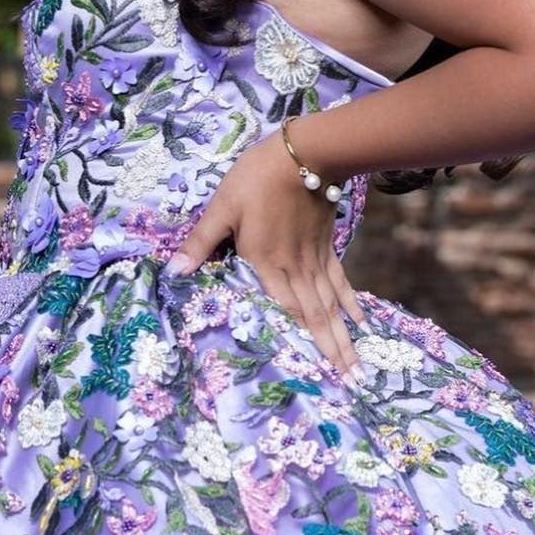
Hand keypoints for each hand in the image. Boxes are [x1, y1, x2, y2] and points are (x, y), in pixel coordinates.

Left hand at [167, 127, 369, 386]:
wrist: (306, 153)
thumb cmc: (257, 178)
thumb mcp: (222, 207)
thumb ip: (201, 242)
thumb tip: (174, 272)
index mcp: (265, 264)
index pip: (282, 313)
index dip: (296, 343)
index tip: (314, 374)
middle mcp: (294, 269)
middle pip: (314, 317)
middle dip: (330, 351)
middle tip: (350, 382)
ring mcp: (314, 259)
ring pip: (330, 305)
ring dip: (343, 336)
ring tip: (357, 365)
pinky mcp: (326, 246)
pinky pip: (339, 281)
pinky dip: (349, 302)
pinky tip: (360, 320)